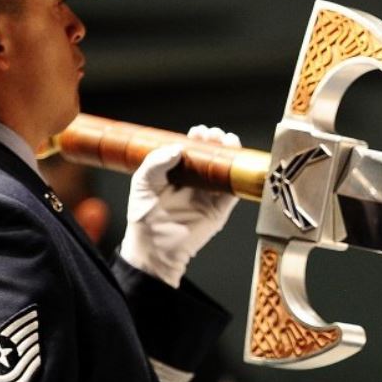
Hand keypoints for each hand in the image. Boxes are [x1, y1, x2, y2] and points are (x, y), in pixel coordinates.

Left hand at [119, 125, 239, 286]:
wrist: (153, 249)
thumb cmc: (143, 219)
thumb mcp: (142, 184)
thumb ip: (155, 163)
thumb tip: (178, 148)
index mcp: (176, 173)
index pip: (191, 150)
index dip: (197, 138)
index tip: (198, 132)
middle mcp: (195, 181)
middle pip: (212, 156)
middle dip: (216, 141)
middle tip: (214, 135)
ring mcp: (209, 194)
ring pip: (225, 169)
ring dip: (231, 153)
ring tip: (229, 142)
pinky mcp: (220, 209)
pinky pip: (234, 191)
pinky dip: (238, 177)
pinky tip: (237, 164)